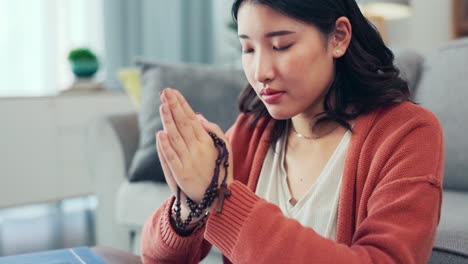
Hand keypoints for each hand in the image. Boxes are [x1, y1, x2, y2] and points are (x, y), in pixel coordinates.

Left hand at [155, 88, 233, 211]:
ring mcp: (189, 161)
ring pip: (176, 137)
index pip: (192, 118)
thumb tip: (198, 115)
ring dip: (168, 120)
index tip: (173, 92)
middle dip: (173, 106)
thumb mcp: (223, 147)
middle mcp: (198, 149)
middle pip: (183, 124)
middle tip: (165, 92)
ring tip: (162, 105)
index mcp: (207, 141)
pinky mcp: (181, 174)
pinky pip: (172, 158)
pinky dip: (166, 146)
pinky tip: (160, 133)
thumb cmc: (219, 169)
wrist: (217, 197)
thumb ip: (212, 130)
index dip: (182, 105)